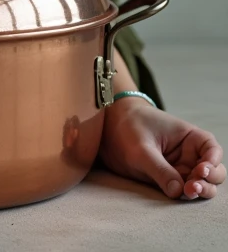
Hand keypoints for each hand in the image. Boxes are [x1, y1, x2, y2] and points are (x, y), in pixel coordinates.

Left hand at [98, 97, 225, 199]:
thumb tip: (178, 192)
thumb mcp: (142, 147)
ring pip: (201, 185)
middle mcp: (188, 155)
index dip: (213, 161)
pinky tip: (180, 195)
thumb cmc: (129, 126)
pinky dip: (185, 195)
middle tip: (193, 186)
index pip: (212, 149)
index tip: (203, 170)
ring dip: (200, 191)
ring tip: (188, 192)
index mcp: (188, 137)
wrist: (109, 128)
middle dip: (209, 181)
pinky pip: (182, 191)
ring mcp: (179, 169)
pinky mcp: (168, 180)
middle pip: (213, 172)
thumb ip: (160, 169)